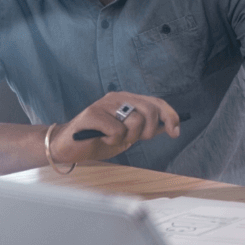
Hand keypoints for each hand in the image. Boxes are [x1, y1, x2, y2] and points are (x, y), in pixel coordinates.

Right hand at [48, 92, 180, 165]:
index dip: (170, 116)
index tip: (176, 132)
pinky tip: (102, 139)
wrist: (69, 146)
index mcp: (128, 99)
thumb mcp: (128, 135)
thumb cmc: (99, 139)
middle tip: (133, 140)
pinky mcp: (92, 114)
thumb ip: (145, 128)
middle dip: (147, 131)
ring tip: (112, 139)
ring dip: (127, 138)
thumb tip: (169, 126)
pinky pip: (117, 131)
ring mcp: (104, 104)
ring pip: (134, 122)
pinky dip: (112, 141)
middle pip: (149, 111)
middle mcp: (117, 98)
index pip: (156, 102)